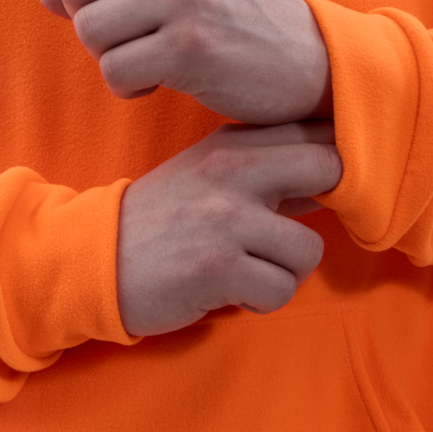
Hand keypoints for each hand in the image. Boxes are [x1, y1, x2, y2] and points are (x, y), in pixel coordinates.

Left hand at [39, 0, 332, 123]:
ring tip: (147, 61)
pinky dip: (128, 87)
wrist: (309, 59)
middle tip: (124, 39)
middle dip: (85, 20)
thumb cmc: (238, 18)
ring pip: (88, 29)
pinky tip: (159, 83)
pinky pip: (115, 70)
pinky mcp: (190, 47)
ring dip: (108, 58)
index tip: (99, 1)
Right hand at [115, 122, 341, 337]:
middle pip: (329, 168)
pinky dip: (260, 300)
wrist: (95, 260)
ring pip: (310, 249)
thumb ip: (271, 170)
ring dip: (284, 271)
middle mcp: (233, 170)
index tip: (319, 189)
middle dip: (323, 209)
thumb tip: (337, 170)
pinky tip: (231, 291)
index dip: (336, 161)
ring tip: (248, 270)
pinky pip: (281, 290)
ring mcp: (226, 217)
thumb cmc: (163, 221)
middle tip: (285, 234)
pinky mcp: (218, 267)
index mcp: (233, 143)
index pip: (315, 130)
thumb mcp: (211, 176)